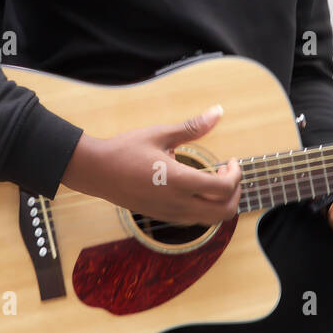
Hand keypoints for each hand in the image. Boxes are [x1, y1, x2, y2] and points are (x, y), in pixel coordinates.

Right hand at [61, 105, 240, 226]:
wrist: (96, 171)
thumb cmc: (126, 149)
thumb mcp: (160, 133)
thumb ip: (192, 127)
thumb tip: (217, 111)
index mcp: (178, 180)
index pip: (223, 189)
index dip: (236, 175)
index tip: (231, 161)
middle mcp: (177, 202)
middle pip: (224, 211)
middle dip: (235, 193)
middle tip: (229, 173)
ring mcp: (170, 213)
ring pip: (211, 220)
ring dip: (222, 202)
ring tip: (216, 179)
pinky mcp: (162, 217)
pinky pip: (195, 220)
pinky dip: (206, 207)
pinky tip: (197, 187)